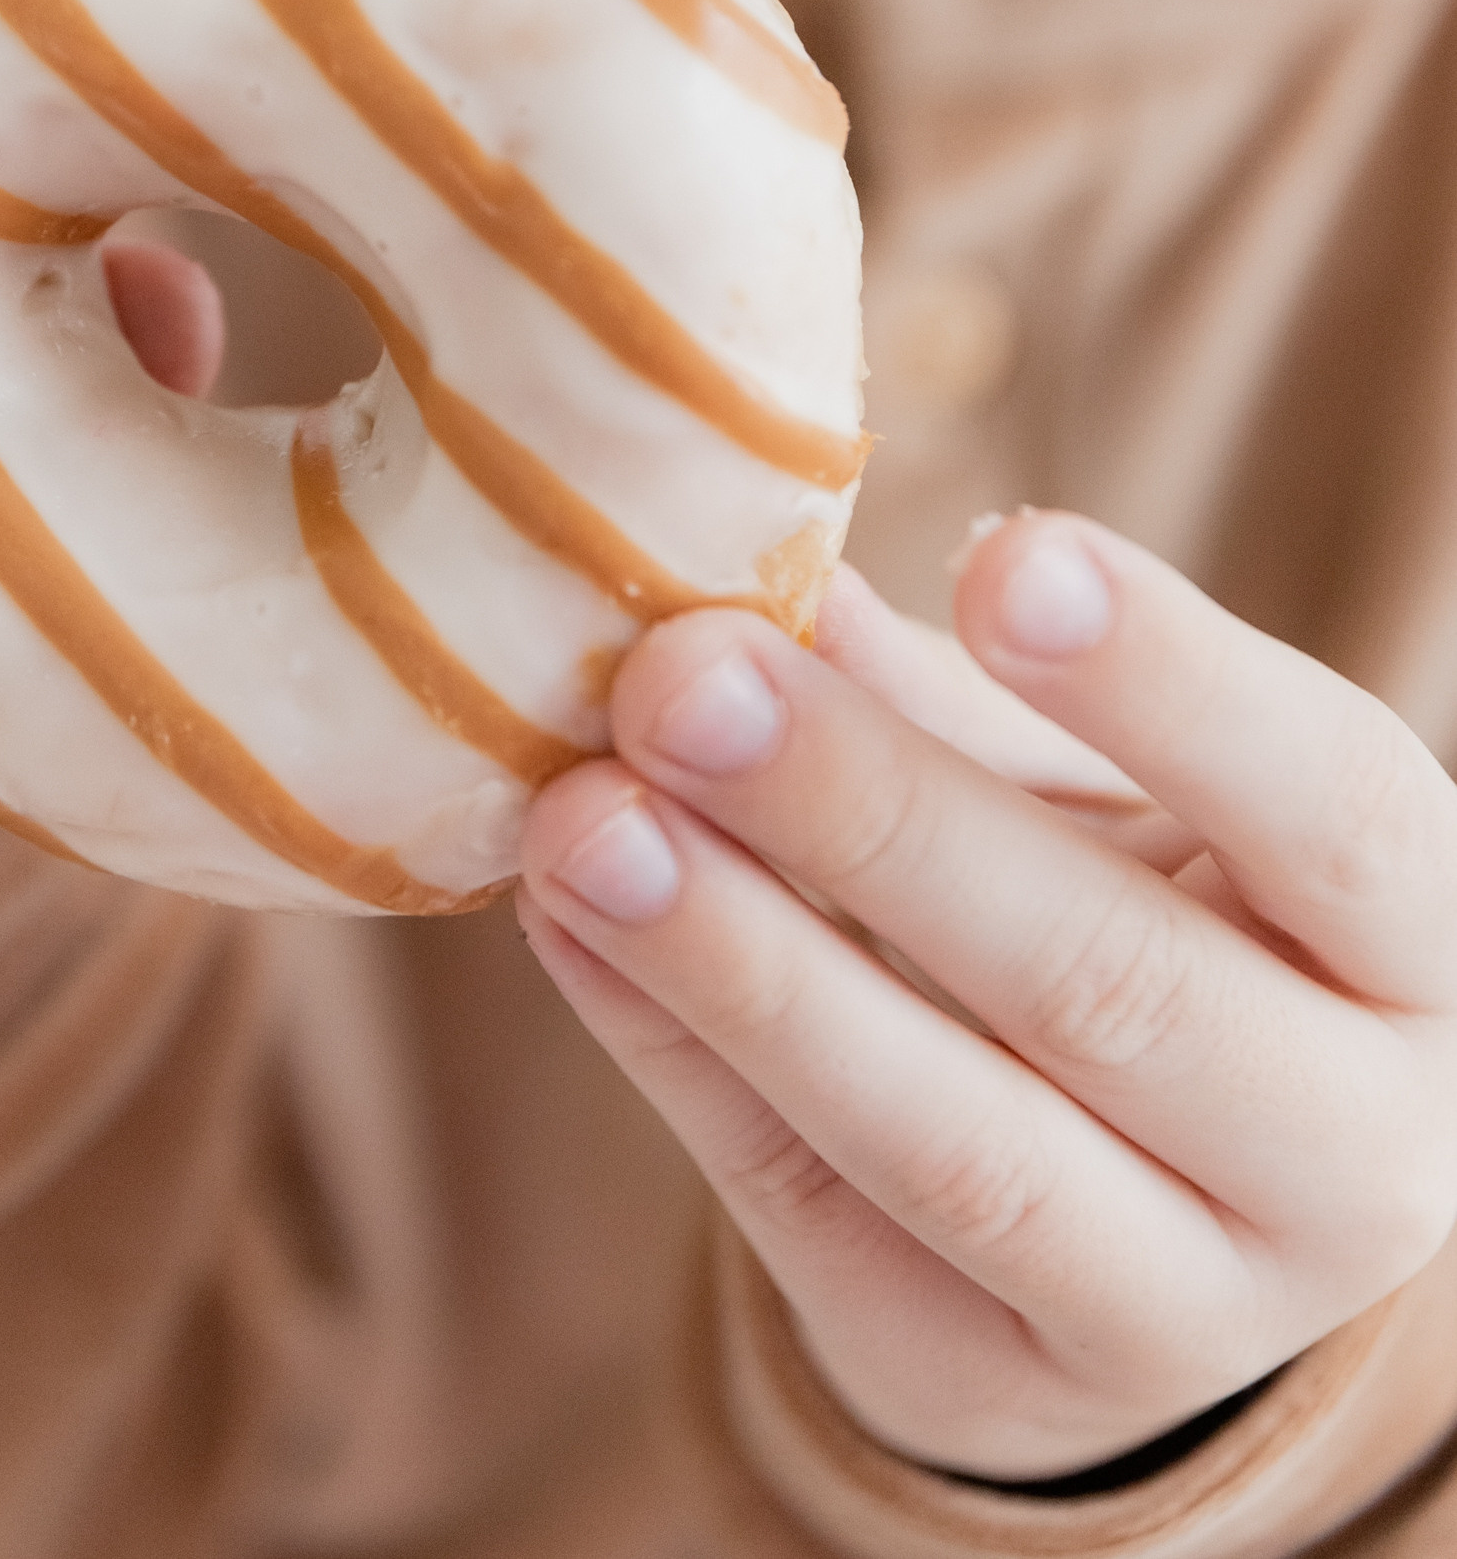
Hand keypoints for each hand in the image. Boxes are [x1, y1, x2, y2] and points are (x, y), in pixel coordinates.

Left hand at [516, 517, 1456, 1481]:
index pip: (1333, 812)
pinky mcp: (987, 1380)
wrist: (1158, 1217)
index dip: (1173, 685)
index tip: (1001, 557)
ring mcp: (1181, 1311)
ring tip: (585, 815)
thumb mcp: (1113, 792)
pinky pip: (809, 1212)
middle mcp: (1347, 1157)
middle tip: (686, 675)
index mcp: (1415, 954)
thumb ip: (964, 697)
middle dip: (873, 816)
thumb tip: (767, 579)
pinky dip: (668, 1052)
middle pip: (1110, 983)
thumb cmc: (1151, 918)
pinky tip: (566, 915)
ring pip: (957, 1143)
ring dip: (745, 967)